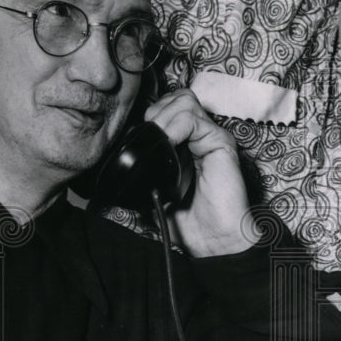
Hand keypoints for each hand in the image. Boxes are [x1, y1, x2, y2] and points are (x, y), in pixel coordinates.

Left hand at [145, 90, 259, 255]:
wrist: (215, 241)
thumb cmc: (193, 224)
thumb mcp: (157, 196)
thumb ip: (145, 176)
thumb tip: (120, 165)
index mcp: (188, 146)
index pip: (168, 109)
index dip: (151, 116)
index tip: (138, 137)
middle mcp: (202, 137)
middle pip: (176, 98)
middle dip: (156, 112)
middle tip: (148, 137)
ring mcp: (212, 137)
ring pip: (183, 101)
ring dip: (163, 118)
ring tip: (158, 141)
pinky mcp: (221, 143)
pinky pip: (192, 118)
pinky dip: (175, 127)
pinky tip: (168, 144)